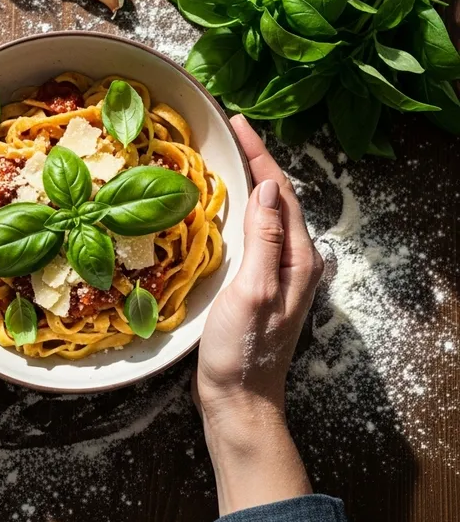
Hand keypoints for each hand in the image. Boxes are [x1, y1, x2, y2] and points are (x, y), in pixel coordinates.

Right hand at [193, 115, 322, 514]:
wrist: (238, 399)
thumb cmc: (242, 350)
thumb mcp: (253, 291)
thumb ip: (265, 240)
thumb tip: (269, 188)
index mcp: (298, 258)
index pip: (282, 193)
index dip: (261, 155)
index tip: (238, 122)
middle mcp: (294, 260)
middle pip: (278, 198)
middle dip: (256, 161)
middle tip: (228, 131)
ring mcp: (277, 271)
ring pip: (265, 213)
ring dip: (248, 181)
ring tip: (225, 155)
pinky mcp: (258, 281)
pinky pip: (253, 232)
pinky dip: (238, 208)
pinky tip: (222, 203)